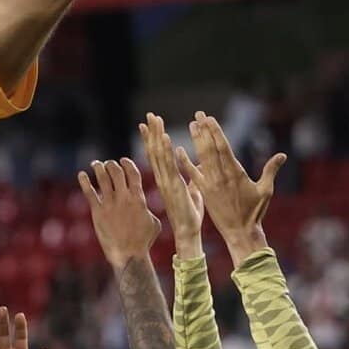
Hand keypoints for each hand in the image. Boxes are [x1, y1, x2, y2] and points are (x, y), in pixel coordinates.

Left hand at [77, 159, 159, 269]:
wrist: (128, 254)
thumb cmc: (143, 241)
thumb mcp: (154, 223)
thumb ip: (148, 210)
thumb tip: (145, 207)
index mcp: (138, 198)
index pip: (133, 174)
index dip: (127, 164)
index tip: (123, 161)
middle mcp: (124, 198)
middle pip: (116, 173)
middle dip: (112, 165)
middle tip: (108, 164)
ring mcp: (110, 204)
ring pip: (103, 179)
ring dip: (99, 168)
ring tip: (96, 164)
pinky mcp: (98, 212)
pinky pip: (89, 193)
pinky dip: (85, 182)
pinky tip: (81, 174)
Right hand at [140, 114, 203, 257]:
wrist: (188, 232)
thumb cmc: (190, 215)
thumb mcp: (193, 192)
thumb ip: (193, 179)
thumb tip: (200, 167)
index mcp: (167, 179)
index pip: (157, 155)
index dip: (152, 140)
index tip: (147, 125)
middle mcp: (164, 179)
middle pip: (154, 151)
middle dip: (151, 133)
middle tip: (149, 115)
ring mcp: (167, 182)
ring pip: (159, 155)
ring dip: (156, 137)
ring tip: (154, 120)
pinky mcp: (174, 187)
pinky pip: (169, 166)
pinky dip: (166, 151)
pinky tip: (164, 138)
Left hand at [181, 112, 284, 263]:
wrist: (240, 231)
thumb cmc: (255, 211)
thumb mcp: (265, 190)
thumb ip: (270, 170)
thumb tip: (283, 155)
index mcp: (236, 173)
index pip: (224, 147)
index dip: (216, 132)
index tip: (210, 119)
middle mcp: (222, 176)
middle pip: (211, 148)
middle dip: (205, 130)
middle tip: (198, 114)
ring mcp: (211, 184)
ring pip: (202, 158)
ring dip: (196, 141)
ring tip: (192, 125)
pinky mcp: (204, 191)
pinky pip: (192, 175)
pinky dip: (185, 162)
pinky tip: (178, 150)